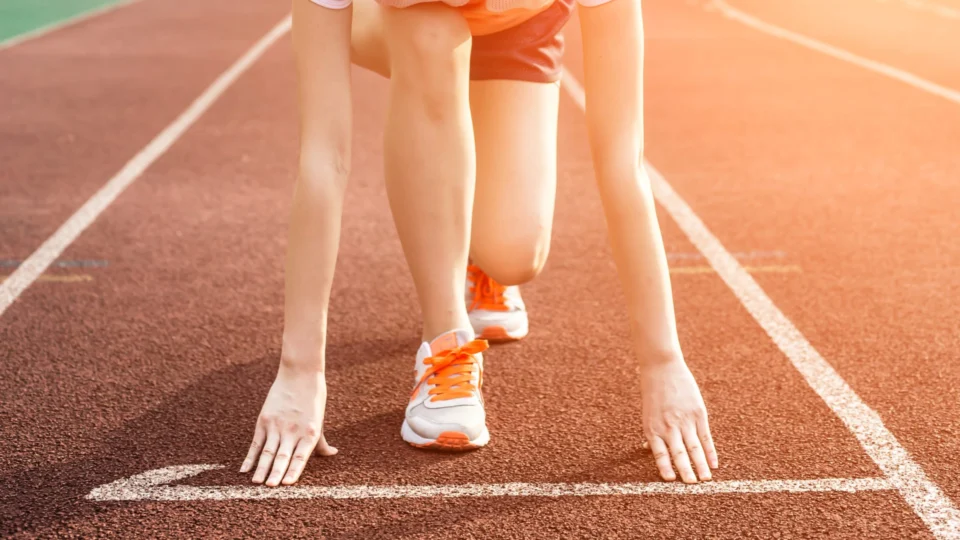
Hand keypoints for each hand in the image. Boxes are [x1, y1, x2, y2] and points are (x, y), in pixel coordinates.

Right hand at [240, 365, 337, 485]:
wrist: (300, 374)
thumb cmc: (313, 399)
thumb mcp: (319, 420)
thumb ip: (322, 441)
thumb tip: (333, 453)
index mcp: (310, 433)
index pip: (300, 457)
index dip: (294, 471)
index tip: (288, 484)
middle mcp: (293, 431)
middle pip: (282, 456)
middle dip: (275, 473)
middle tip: (269, 488)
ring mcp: (277, 425)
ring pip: (267, 451)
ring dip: (261, 468)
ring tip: (256, 483)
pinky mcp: (264, 419)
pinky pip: (256, 442)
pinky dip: (250, 457)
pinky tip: (245, 469)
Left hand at [639, 357, 717, 482]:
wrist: (662, 367)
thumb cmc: (652, 392)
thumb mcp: (647, 412)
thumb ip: (651, 431)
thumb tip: (647, 448)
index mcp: (652, 427)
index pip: (659, 453)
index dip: (665, 467)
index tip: (671, 480)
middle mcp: (668, 426)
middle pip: (678, 453)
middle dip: (686, 470)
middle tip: (691, 485)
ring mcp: (684, 419)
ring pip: (694, 447)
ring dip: (700, 465)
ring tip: (705, 479)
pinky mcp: (698, 413)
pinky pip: (705, 436)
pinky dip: (710, 451)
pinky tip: (714, 463)